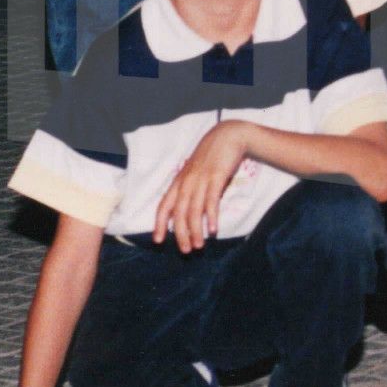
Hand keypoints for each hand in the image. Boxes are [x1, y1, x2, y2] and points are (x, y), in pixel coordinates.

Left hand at [152, 120, 247, 251]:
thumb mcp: (196, 172)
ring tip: (199, 245)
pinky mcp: (216, 177)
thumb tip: (189, 210)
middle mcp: (186, 182)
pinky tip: (213, 229)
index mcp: (178, 182)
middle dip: (181, 234)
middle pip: (179, 213)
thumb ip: (191, 189)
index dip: (160, 224)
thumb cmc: (212, 156)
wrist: (228, 136)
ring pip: (194, 210)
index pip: (164, 206)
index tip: (158, 240)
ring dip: (195, 230)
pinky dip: (211, 217)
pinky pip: (211, 201)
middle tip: (186, 250)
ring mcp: (200, 180)